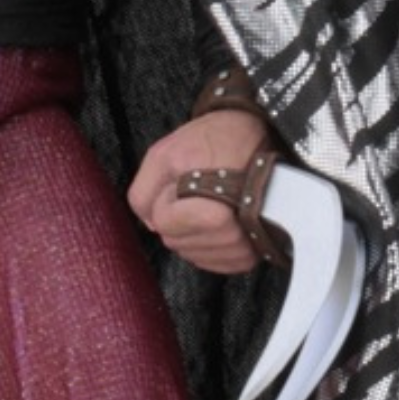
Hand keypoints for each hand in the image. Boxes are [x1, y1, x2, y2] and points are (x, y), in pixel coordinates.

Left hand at [126, 111, 273, 274]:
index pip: (162, 223)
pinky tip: (215, 216)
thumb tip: (149, 223)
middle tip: (197, 188)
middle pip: (173, 241)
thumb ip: (142, 193)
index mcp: (213, 214)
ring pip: (188, 252)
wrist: (256, 139)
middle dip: (175, 215)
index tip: (183, 181)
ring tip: (210, 198)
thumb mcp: (164, 154)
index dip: (165, 197)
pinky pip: (206, 259)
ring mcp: (242, 248)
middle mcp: (232, 237)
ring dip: (189, 228)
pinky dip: (202, 240)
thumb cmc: (214, 142)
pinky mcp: (248, 256)